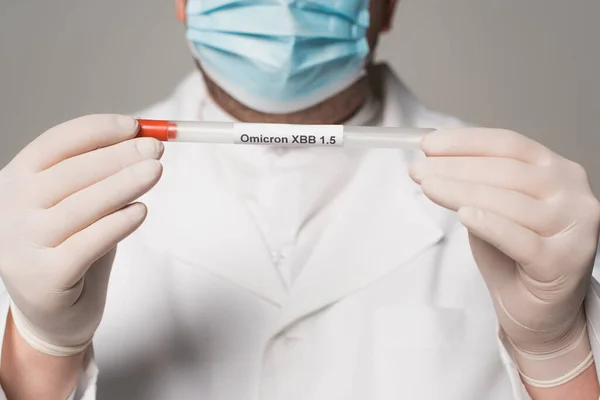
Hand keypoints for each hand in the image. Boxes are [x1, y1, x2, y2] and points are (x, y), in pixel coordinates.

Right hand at [0, 115, 162, 355]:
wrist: (55, 314)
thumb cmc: (72, 249)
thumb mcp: (79, 205)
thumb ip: (100, 177)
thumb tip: (141, 141)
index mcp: (15, 182)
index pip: (53, 144)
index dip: (95, 131)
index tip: (133, 125)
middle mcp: (9, 211)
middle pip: (69, 173)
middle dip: (118, 156)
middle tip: (156, 149)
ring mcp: (21, 246)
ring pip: (80, 206)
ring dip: (123, 184)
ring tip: (156, 171)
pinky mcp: (42, 279)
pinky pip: (87, 244)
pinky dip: (117, 224)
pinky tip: (141, 211)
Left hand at [409, 128, 599, 386]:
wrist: (538, 308)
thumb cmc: (513, 254)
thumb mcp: (493, 209)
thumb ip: (475, 185)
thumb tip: (432, 163)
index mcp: (557, 170)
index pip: (509, 145)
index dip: (465, 142)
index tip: (427, 145)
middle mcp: (573, 193)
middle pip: (507, 171)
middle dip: (456, 168)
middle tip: (418, 170)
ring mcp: (575, 228)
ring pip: (510, 202)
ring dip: (462, 192)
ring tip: (428, 187)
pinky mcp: (564, 262)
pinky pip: (522, 240)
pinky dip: (491, 224)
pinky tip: (464, 214)